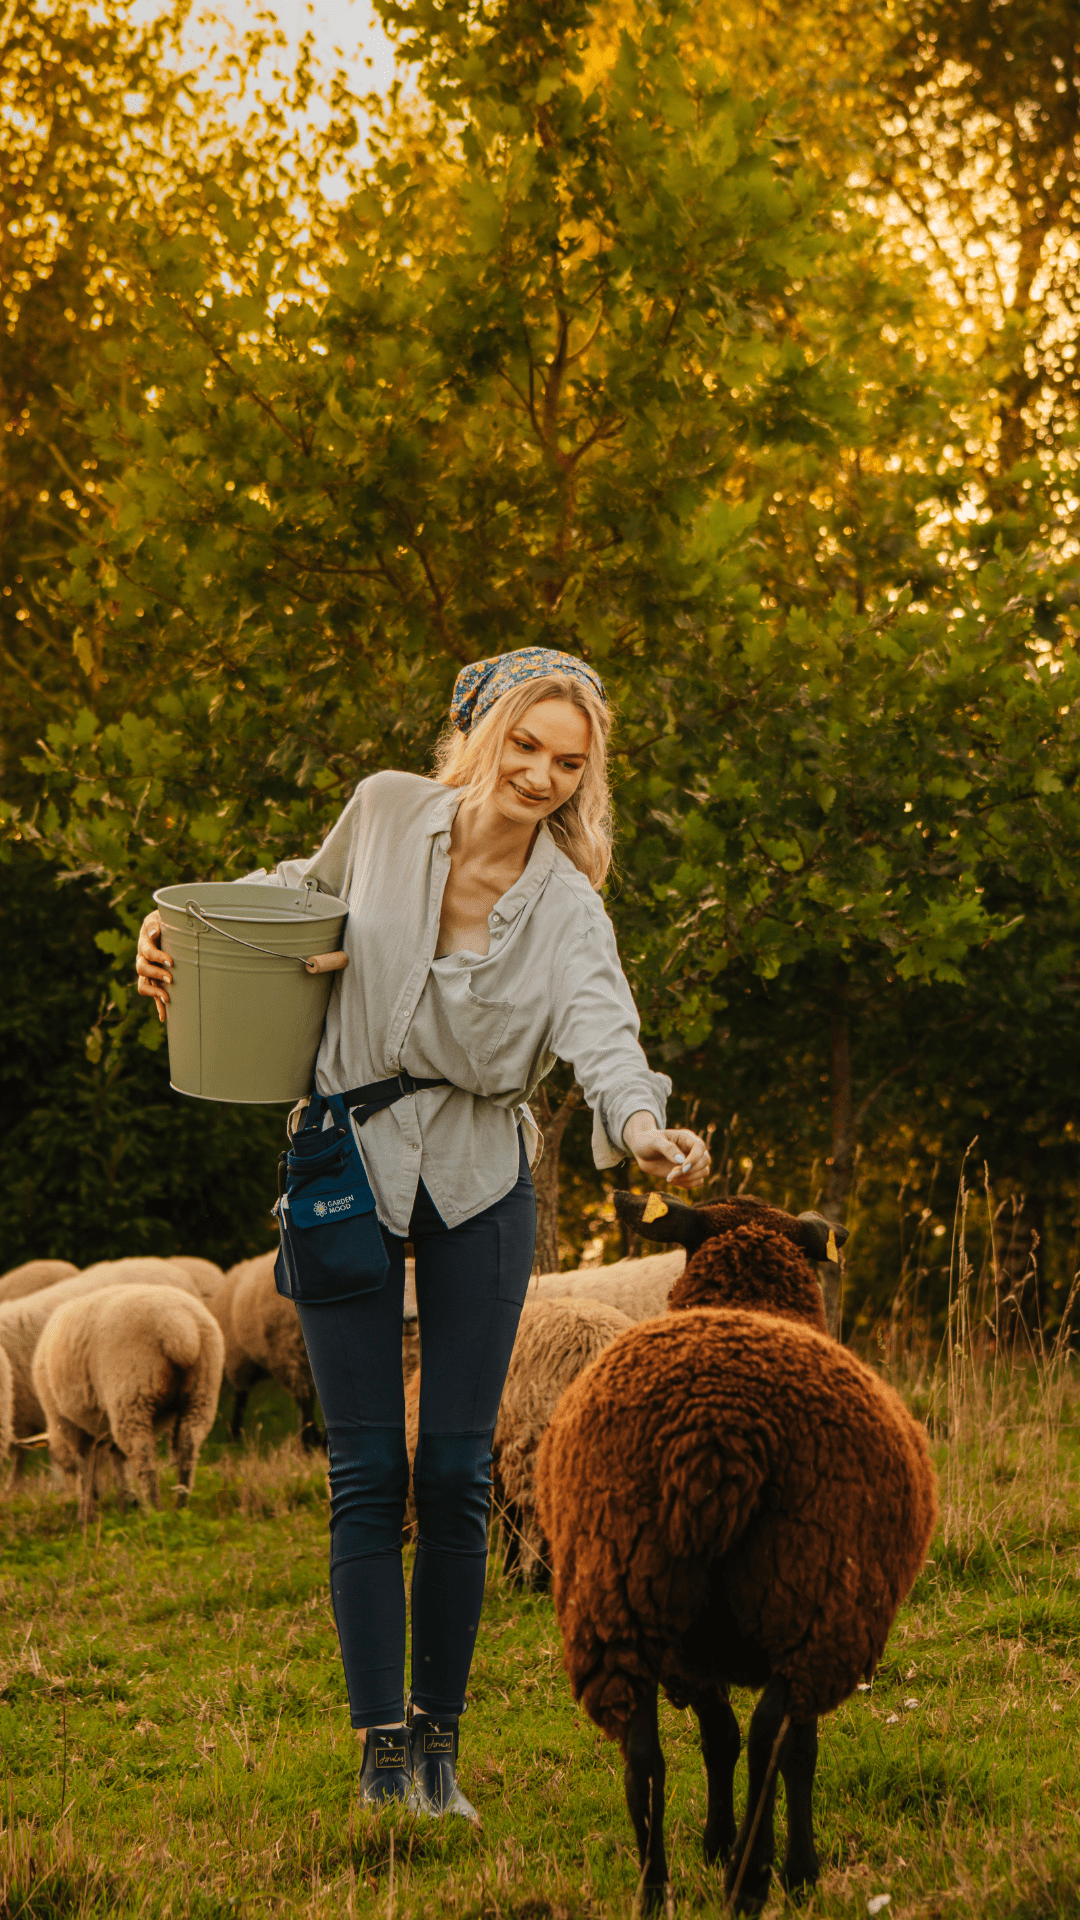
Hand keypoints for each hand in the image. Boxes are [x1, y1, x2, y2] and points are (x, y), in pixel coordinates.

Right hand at [135, 909, 173, 1023]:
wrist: (164, 926)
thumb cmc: (164, 920)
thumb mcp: (158, 917)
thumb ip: (154, 924)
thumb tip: (154, 933)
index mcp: (144, 944)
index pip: (147, 953)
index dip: (157, 957)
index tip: (170, 962)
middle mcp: (142, 959)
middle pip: (142, 970)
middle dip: (156, 975)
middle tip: (171, 978)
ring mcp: (147, 972)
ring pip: (143, 985)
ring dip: (154, 992)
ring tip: (167, 998)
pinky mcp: (154, 980)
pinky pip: (153, 994)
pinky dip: (157, 1006)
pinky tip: (164, 1017)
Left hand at [622, 1113, 710, 1189]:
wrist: (641, 1151)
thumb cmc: (647, 1141)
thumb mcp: (654, 1141)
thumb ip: (667, 1148)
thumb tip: (681, 1160)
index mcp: (686, 1138)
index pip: (700, 1147)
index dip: (695, 1158)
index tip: (682, 1167)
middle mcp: (692, 1149)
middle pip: (705, 1161)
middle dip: (690, 1170)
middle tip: (672, 1173)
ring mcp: (691, 1162)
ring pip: (703, 1172)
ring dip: (688, 1178)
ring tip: (670, 1177)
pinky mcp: (688, 1173)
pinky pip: (698, 1182)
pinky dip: (687, 1184)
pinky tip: (672, 1180)